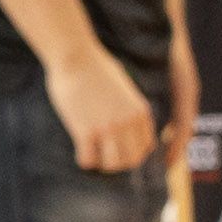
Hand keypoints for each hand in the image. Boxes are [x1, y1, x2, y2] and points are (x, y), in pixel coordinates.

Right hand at [47, 45, 158, 176]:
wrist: (76, 56)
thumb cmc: (95, 67)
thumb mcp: (123, 87)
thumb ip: (128, 107)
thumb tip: (125, 124)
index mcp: (140, 111)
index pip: (146, 147)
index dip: (132, 152)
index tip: (119, 149)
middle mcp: (128, 122)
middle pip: (131, 160)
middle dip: (117, 162)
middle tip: (103, 155)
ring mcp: (108, 128)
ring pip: (112, 164)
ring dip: (101, 163)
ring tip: (92, 154)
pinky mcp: (86, 131)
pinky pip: (88, 160)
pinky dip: (84, 159)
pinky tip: (79, 150)